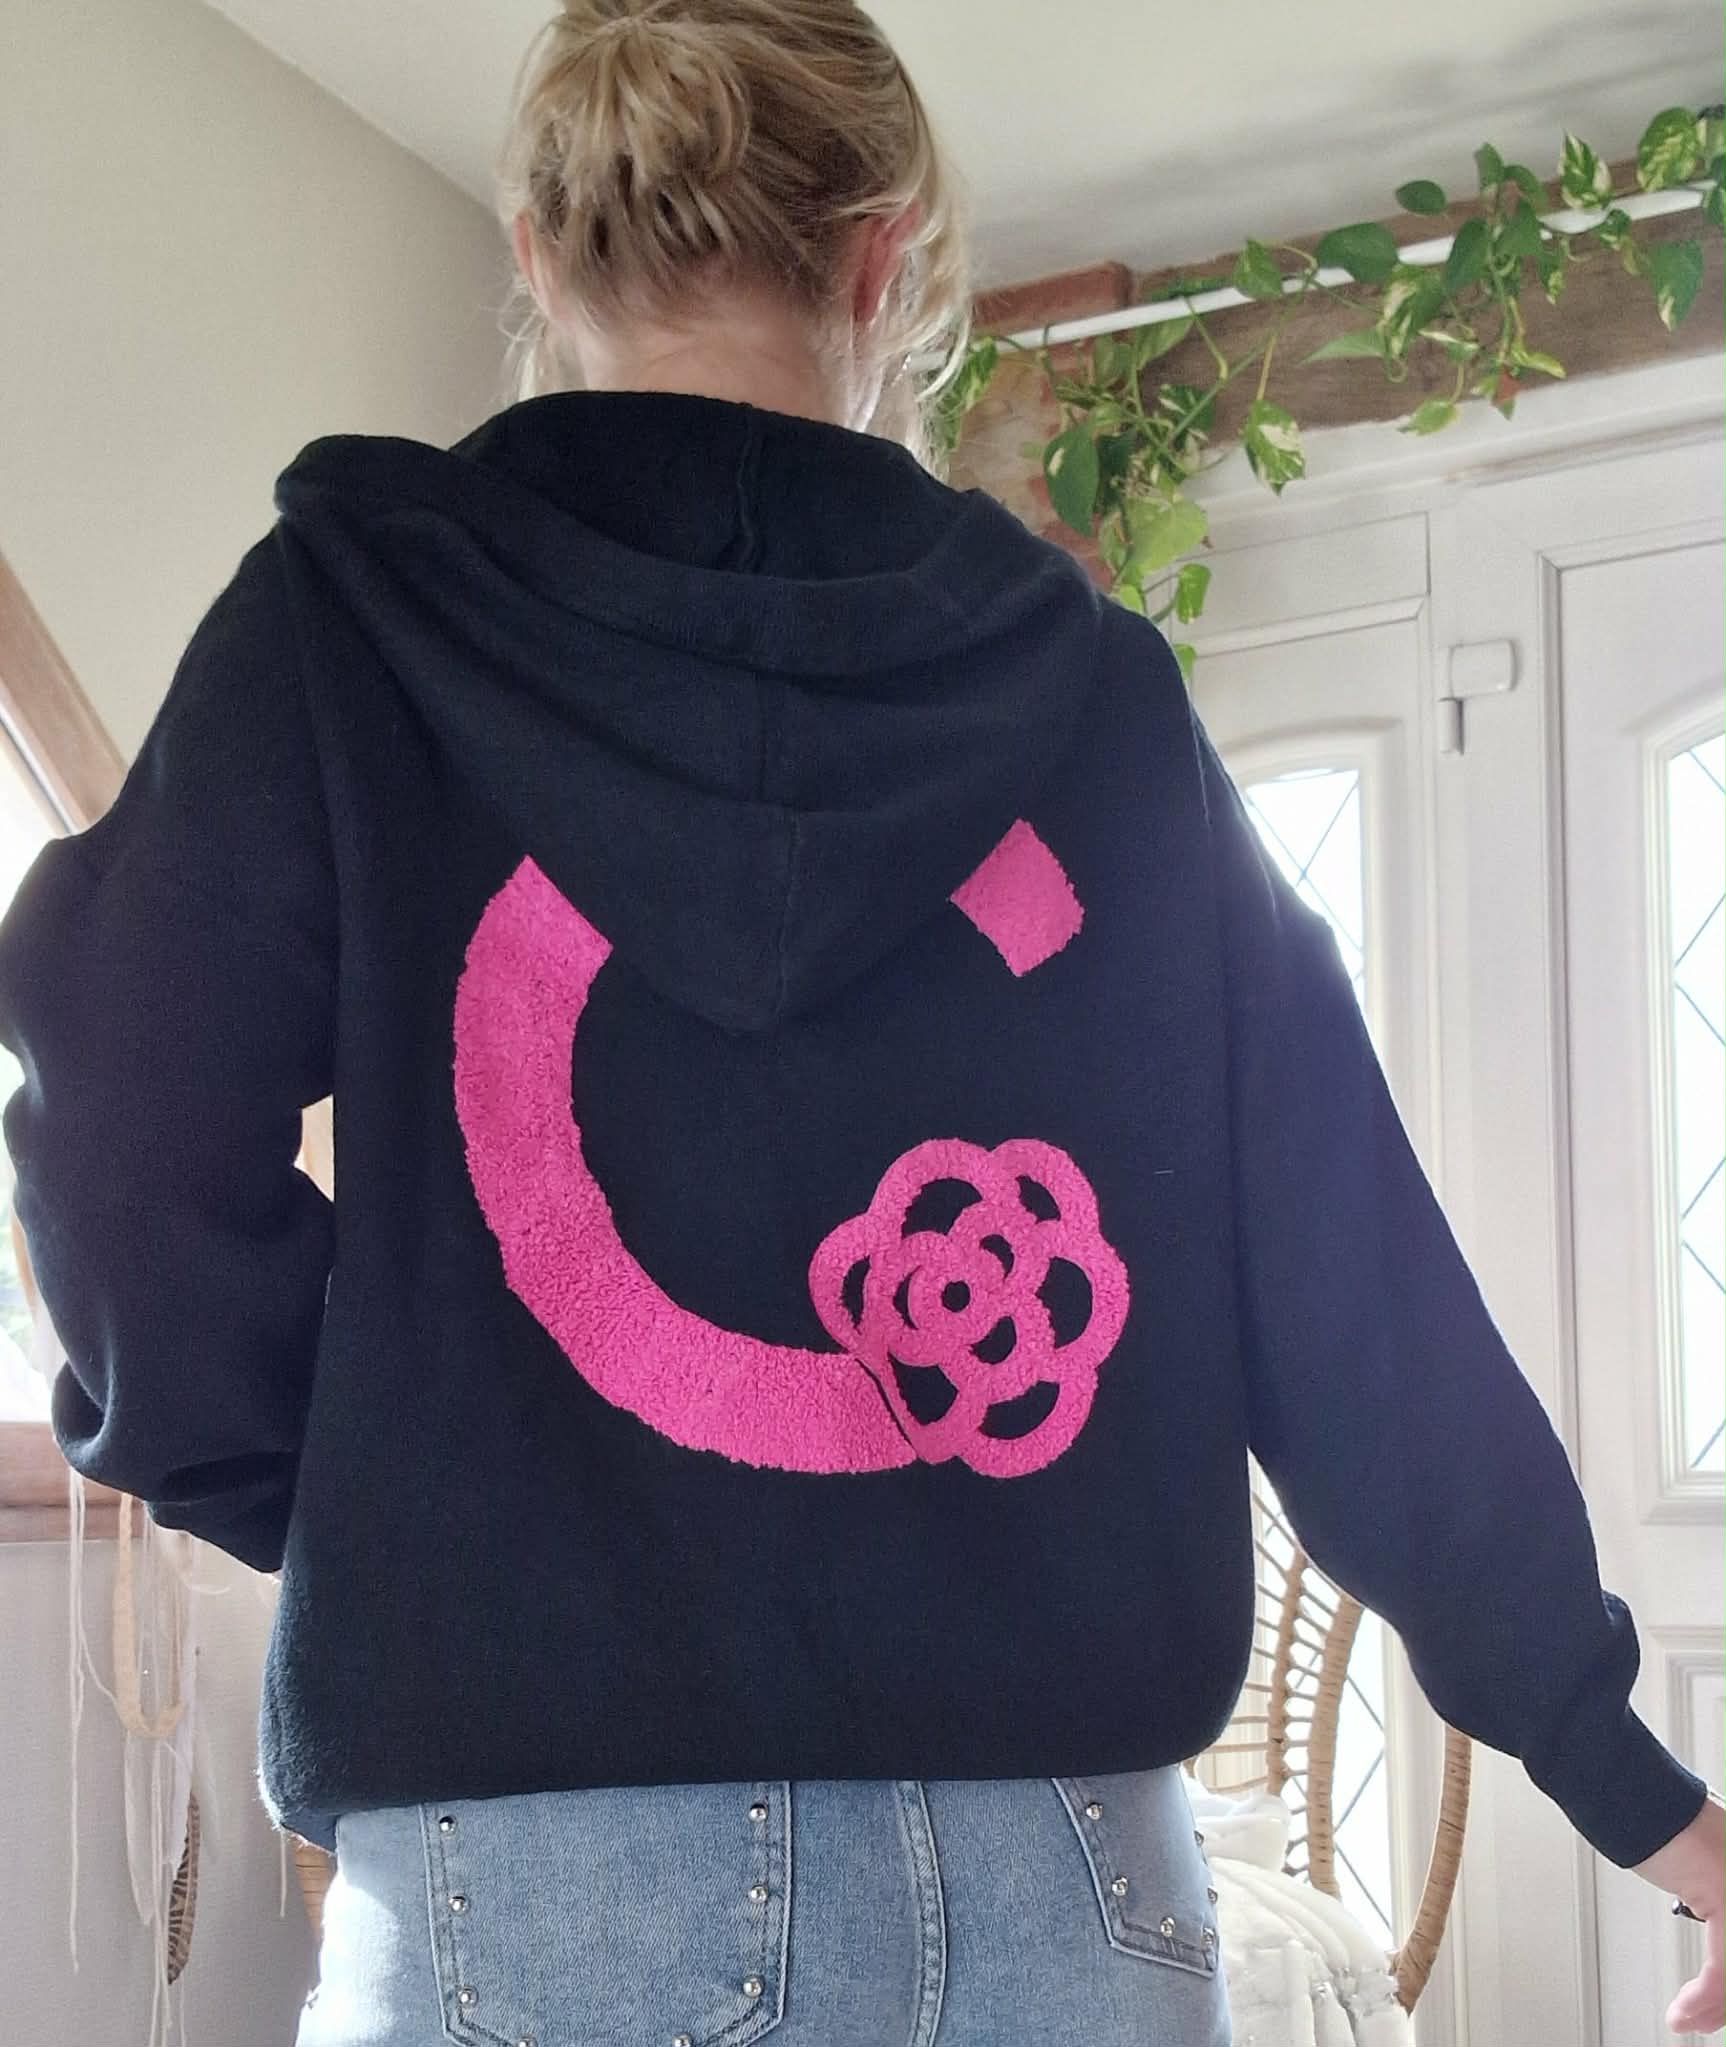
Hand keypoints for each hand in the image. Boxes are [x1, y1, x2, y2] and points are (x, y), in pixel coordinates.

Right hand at [1633, 1793, 1725, 2033]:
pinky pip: (1725, 1968)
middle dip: (1724, 2000)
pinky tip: (1685, 2010)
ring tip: (1689, 2021)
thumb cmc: (1655, 1818)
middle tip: (1706, 2020)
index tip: (1719, 2003)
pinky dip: (1703, 1998)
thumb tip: (1718, 1929)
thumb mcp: (1698, 1864)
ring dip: (1712, 2008)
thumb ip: (1716, 1893)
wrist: (1632, 1793)